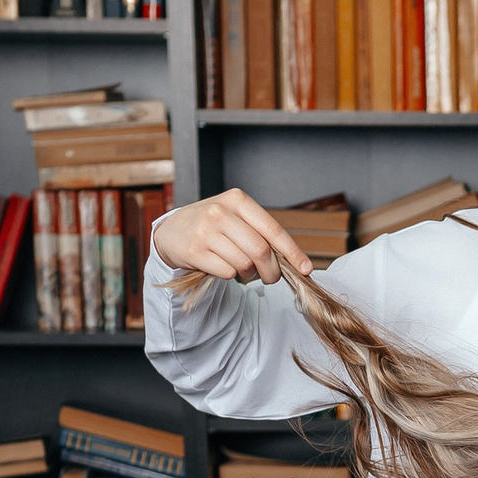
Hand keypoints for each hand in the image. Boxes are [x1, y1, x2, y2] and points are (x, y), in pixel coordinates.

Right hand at [151, 188, 313, 286]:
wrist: (172, 231)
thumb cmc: (212, 225)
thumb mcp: (235, 217)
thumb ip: (259, 232)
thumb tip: (291, 260)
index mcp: (237, 200)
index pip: (272, 229)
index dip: (292, 252)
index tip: (305, 268)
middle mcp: (220, 212)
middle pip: (261, 250)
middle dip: (271, 270)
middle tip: (270, 278)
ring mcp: (206, 231)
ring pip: (244, 264)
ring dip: (249, 274)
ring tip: (241, 269)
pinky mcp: (194, 251)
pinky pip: (226, 272)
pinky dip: (231, 276)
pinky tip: (222, 267)